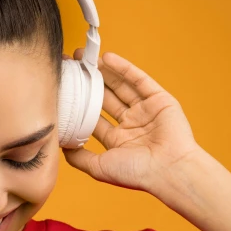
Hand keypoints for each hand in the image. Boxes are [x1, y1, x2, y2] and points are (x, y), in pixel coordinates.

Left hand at [62, 49, 200, 192]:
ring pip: (121, 86)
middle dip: (89, 83)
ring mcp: (146, 111)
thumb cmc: (136, 173)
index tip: (63, 90)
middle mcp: (131, 124)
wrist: (169, 170)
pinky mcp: (160, 100)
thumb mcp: (99, 168)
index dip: (79, 103)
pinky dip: (124, 68)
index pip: (94, 117)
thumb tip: (61, 146)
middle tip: (72, 66)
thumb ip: (79, 157)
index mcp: (118, 140)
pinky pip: (139, 80)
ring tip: (84, 57)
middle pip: (106, 98)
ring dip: (103, 71)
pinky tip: (107, 58)